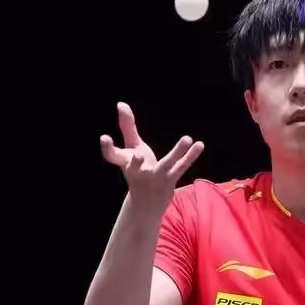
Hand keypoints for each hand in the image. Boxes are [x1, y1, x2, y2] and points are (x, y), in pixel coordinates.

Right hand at [100, 102, 203, 216]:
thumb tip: (121, 103)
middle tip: (138, 156)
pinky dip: (191, 156)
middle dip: (137, 162)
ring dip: (176, 153)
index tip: (104, 138)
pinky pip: (181, 166)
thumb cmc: (137, 168)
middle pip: (137, 166)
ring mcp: (156, 176)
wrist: (147, 201)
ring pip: (166, 165)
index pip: (111, 155)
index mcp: (125, 163)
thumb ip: (127, 127)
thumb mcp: (131, 148)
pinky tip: (200, 144)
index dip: (106, 147)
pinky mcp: (170, 178)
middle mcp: (138, 171)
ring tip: (187, 138)